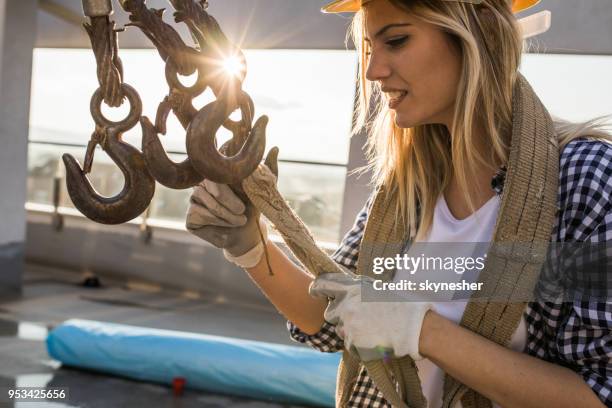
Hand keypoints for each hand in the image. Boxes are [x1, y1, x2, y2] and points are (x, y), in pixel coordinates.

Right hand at [186, 148, 278, 263]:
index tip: (240, 184)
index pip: (216, 165)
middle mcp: (203, 182)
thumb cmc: (254, 206)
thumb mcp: (264, 188)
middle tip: (242, 210)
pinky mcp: (190, 216)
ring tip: (239, 220)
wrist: (248, 234)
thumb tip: (275, 148)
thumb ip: (268, 168)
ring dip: (224, 213)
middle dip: (227, 199)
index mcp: (218, 171)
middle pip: (209, 183)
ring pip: (204, 199)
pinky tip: (225, 225)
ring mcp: (194, 198)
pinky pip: (197, 212)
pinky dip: (215, 220)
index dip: (226, 173)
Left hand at [309, 272, 431, 361]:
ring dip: (351, 330)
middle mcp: (347, 306)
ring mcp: (349, 325)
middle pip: (329, 313)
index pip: (324, 284)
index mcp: (354, 289)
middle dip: (339, 316)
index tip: (313, 290)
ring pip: (340, 330)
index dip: (316, 288)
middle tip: (358, 318)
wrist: (415, 328)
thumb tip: (345, 291)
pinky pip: (350, 344)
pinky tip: (375, 339)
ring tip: (373, 329)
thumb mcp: (377, 289)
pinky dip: (359, 343)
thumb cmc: (402, 306)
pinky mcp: (353, 343)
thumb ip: (358, 290)